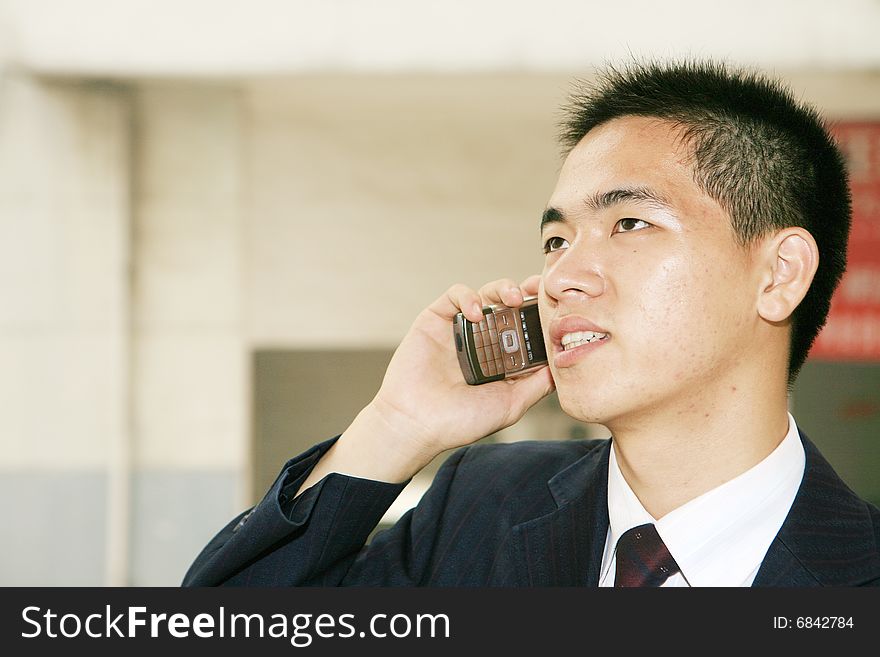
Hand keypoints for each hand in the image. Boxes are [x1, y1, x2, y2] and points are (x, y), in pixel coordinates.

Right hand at [361, 275, 555, 473]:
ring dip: (503, 288)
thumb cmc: (459, 421)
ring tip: (513, 298)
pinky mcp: (435, 320)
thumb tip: (562, 365)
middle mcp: (482, 340)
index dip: (541, 313)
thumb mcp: (510, 405)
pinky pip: (455, 296)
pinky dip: (469, 296)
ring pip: (486, 294)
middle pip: (510, 305)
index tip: (558, 305)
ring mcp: (460, 329)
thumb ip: (537, 385)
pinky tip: (477, 313)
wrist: (417, 423)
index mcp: (500, 359)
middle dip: (528, 292)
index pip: (526, 328)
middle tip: (540, 290)